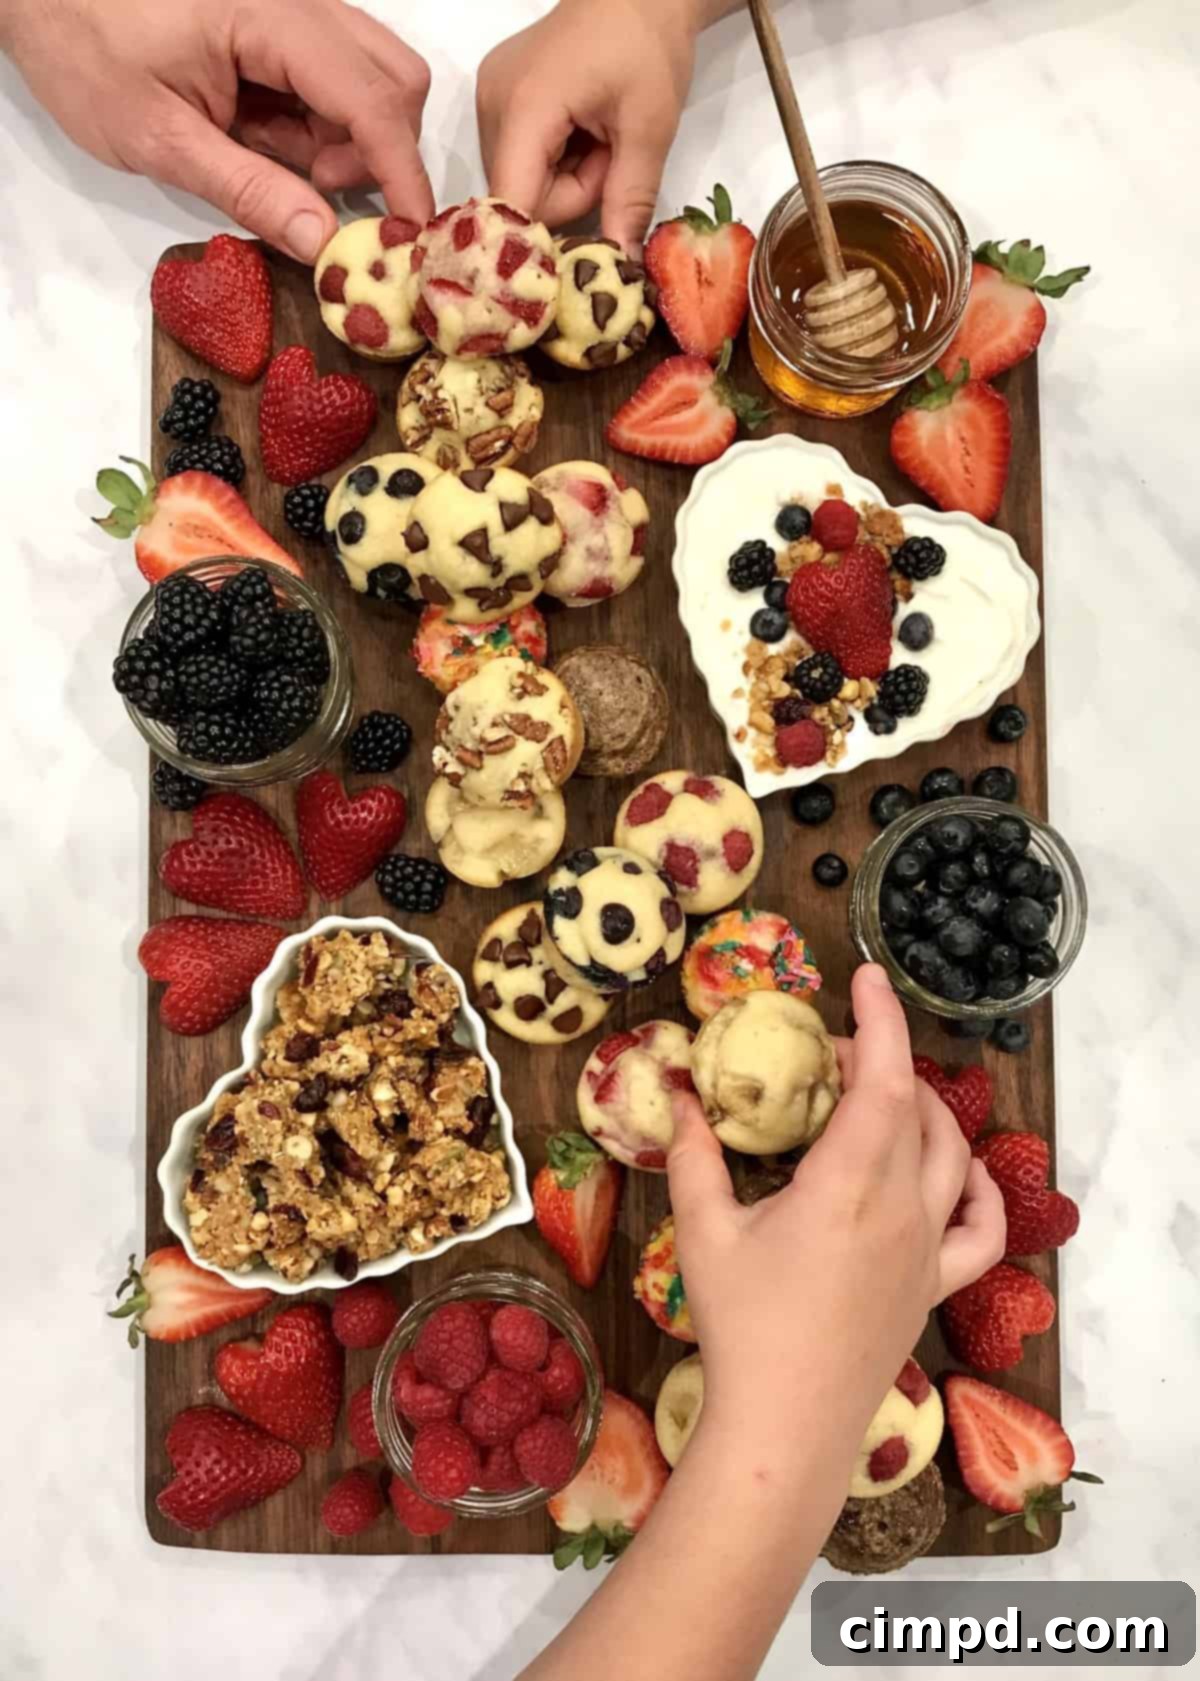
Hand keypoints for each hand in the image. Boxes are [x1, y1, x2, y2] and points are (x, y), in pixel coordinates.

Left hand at [2, 0, 433, 260]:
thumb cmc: (83, 46)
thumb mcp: (160, 137)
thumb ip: (248, 190)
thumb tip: (321, 241)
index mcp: (269, 17)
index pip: (372, 99)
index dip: (402, 171)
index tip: (413, 234)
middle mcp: (298, 0)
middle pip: (395, 78)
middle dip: (379, 150)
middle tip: (319, 190)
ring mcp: (293, 8)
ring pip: (374, 76)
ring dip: (351, 139)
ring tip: (283, 165)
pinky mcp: (281, 22)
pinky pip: (336, 75)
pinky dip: (324, 122)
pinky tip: (270, 138)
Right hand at [476, 0, 710, 252]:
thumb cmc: (647, 47)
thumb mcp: (650, 130)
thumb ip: (630, 202)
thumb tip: (618, 267)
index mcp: (524, 106)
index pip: (512, 202)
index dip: (543, 234)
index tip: (583, 240)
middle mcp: (492, 104)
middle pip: (517, 195)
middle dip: (569, 195)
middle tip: (609, 156)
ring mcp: (489, 99)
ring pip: (519, 181)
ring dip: (564, 179)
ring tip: (597, 138)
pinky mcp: (497, 99)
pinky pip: (519, 158)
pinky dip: (553, 160)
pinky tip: (579, 130)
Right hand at [668, 964, 1005, 1445]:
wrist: (788, 1425)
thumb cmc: (741, 1327)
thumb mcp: (703, 1233)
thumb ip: (693, 1156)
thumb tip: (681, 1092)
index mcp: (848, 1185)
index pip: (882, 1081)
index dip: (879, 1021)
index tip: (863, 978)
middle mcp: (902, 1207)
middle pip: (914, 1107)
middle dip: (882, 1059)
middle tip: (835, 1049)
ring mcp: (928, 1249)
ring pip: (953, 1154)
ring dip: (925, 1107)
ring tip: (882, 1092)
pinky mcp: (936, 1285)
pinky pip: (982, 1229)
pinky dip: (981, 1187)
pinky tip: (961, 1169)